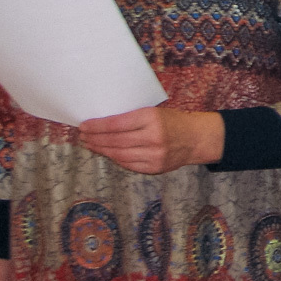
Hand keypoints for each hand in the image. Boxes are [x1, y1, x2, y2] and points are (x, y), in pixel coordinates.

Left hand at [79, 107, 224, 173]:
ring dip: (101, 150)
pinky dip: (115, 159)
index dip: (97, 126)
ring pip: (119, 155)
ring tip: (90, 145)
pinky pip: (128, 164)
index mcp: (152, 118)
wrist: (197, 139)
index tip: (84, 126)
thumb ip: (133, 118)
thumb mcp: (155, 112)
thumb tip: (102, 124)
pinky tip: (107, 153)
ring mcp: (154, 155)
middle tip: (83, 136)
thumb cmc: (173, 121)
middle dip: (95, 139)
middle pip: (115, 141)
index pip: (116, 124)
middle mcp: (153, 137)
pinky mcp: (154, 168)